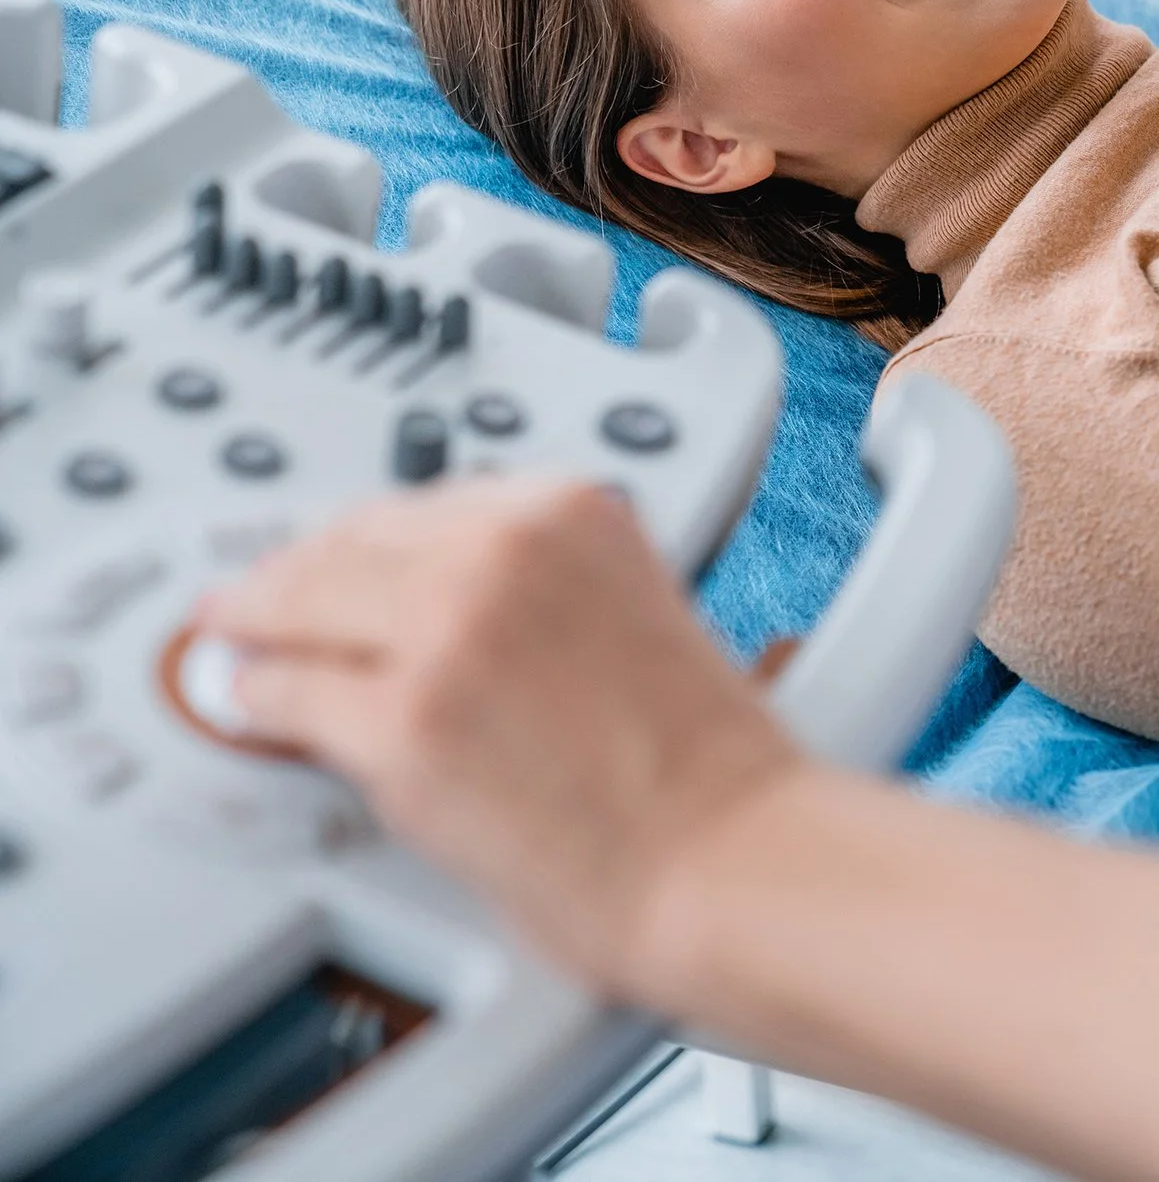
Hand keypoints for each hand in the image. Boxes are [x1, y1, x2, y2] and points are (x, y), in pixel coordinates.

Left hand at [192, 478, 801, 993]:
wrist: (728, 851)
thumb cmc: (704, 764)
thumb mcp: (633, 611)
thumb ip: (542, 588)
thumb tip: (443, 611)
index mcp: (570, 510)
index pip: (421, 504)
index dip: (364, 540)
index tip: (337, 556)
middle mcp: (503, 550)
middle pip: (347, 544)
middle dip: (295, 576)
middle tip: (255, 600)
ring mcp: (444, 633)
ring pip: (299, 606)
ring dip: (259, 629)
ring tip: (233, 643)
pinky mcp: (400, 726)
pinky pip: (284, 698)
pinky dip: (258, 704)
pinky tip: (252, 709)